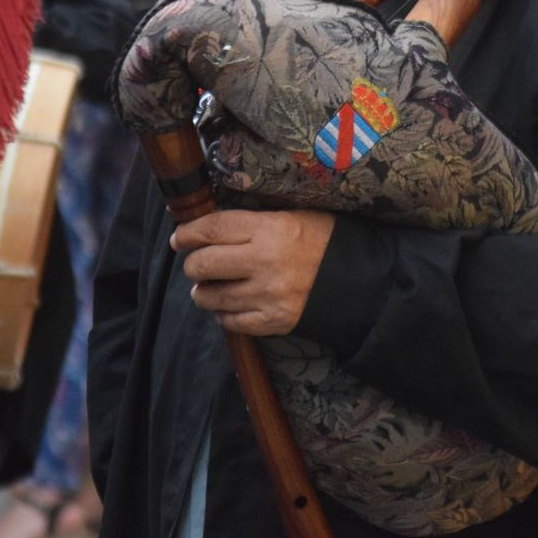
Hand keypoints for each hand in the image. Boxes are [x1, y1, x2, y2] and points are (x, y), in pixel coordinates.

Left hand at [173, 209, 335, 335]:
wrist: (358, 280)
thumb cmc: (323, 241)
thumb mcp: (292, 216)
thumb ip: (253, 221)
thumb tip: (210, 227)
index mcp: (271, 228)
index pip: (214, 228)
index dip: (189, 233)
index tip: (179, 238)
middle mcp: (265, 261)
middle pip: (205, 264)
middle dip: (192, 264)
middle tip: (196, 264)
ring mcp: (268, 294)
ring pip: (213, 296)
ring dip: (203, 292)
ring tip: (208, 287)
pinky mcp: (274, 321)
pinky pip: (232, 321)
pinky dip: (223, 314)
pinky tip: (228, 306)